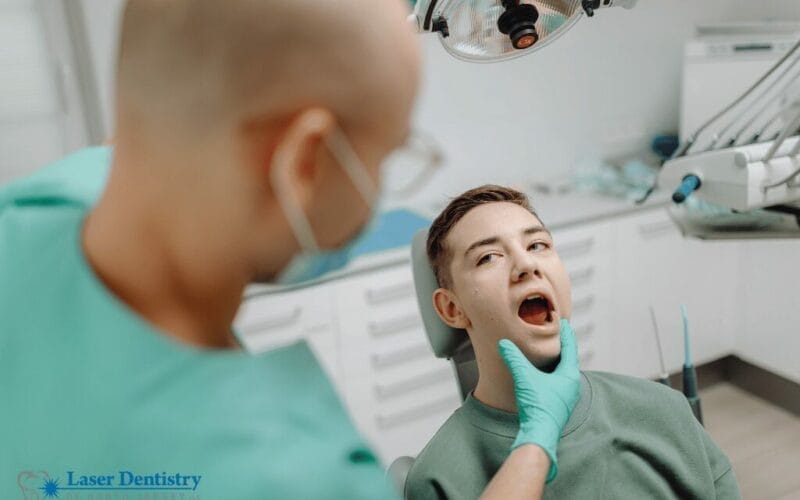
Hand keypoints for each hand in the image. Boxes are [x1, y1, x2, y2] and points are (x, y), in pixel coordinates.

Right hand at [498, 319, 580, 481]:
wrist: (540, 434)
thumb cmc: (538, 406)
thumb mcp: (525, 378)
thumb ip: (514, 359)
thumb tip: (504, 343)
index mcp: (569, 375)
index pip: (570, 348)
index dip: (566, 334)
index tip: (564, 322)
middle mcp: (572, 385)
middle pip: (570, 360)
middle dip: (564, 346)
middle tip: (558, 334)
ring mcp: (567, 397)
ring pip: (565, 373)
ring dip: (559, 361)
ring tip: (552, 353)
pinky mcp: (560, 406)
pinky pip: (560, 384)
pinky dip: (554, 374)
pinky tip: (545, 376)